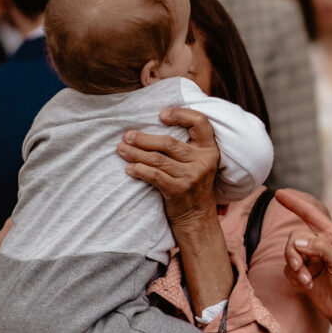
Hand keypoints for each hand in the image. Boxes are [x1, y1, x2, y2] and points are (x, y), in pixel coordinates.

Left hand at [117, 107, 219, 227]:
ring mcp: (192, 176)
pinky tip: (129, 168)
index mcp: (210, 149)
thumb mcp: (199, 162)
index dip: (181, 114)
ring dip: (135, 153)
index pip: (199, 122)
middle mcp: (203, 161)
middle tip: (127, 136)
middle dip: (143, 138)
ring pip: (157, 159)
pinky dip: (138, 170)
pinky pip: (153, 175)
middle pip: (169, 142)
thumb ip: (188, 145)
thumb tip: (153, 124)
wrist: (198, 217)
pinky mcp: (179, 190)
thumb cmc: (193, 184)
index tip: (161, 115)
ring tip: (121, 149)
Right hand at [275, 188, 331, 324]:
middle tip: (301, 268)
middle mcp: (321, 243)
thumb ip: (320, 248)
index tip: (279, 194)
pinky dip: (295, 277)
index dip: (296, 204)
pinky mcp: (303, 271)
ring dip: (295, 268)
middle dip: (294, 253)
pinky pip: (288, 268)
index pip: (312, 215)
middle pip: (295, 237)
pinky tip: (307, 286)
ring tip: (306, 281)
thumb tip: (298, 242)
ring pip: (289, 252)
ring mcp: (311, 257)